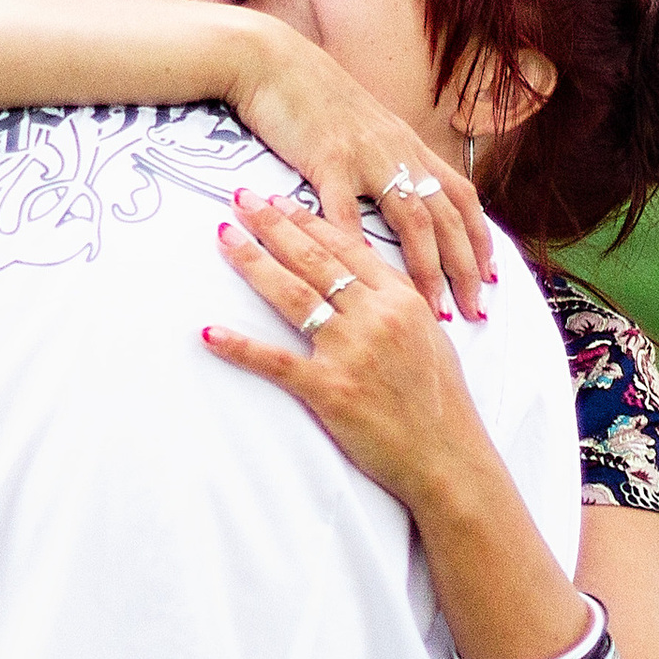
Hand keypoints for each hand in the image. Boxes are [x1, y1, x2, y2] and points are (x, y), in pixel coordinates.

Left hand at [203, 192, 504, 510]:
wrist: (448, 457)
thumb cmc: (441, 402)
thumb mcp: (431, 337)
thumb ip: (398, 303)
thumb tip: (367, 279)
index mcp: (402, 299)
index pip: (347, 246)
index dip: (308, 220)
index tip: (279, 201)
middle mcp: (376, 317)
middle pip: (314, 260)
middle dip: (273, 226)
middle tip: (241, 201)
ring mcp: (352, 352)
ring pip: (293, 296)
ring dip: (253, 264)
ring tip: (225, 238)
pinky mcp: (331, 390)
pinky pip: (276, 362)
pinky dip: (240, 347)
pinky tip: (210, 333)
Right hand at [223, 18, 491, 318]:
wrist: (269, 60)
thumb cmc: (308, 96)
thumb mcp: (361, 124)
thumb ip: (382, 156)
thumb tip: (396, 191)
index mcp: (408, 144)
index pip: (462, 196)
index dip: (480, 237)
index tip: (489, 276)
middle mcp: (398, 150)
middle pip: (447, 216)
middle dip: (465, 267)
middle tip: (475, 310)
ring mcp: (366, 154)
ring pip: (411, 219)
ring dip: (426, 268)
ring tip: (432, 307)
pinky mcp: (327, 159)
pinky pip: (346, 212)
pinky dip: (358, 248)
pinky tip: (362, 281)